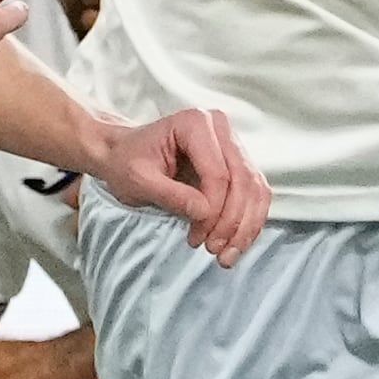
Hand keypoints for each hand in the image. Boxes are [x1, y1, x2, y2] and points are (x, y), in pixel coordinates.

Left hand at [93, 107, 269, 268]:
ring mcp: (231, 142)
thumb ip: (172, 195)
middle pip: (243, 179)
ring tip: (227, 255)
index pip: (218, 172)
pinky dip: (249, 219)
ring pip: (254, 186)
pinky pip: (254, 191)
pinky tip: (237, 242)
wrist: (124, 154)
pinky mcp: (235, 161)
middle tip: (216, 252)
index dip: (213, 210)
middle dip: (232, 221)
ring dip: (246, 224)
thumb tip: (205, 214)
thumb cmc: (127, 163)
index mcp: (195, 123)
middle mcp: (220, 127)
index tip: (197, 239)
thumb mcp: (139, 181)